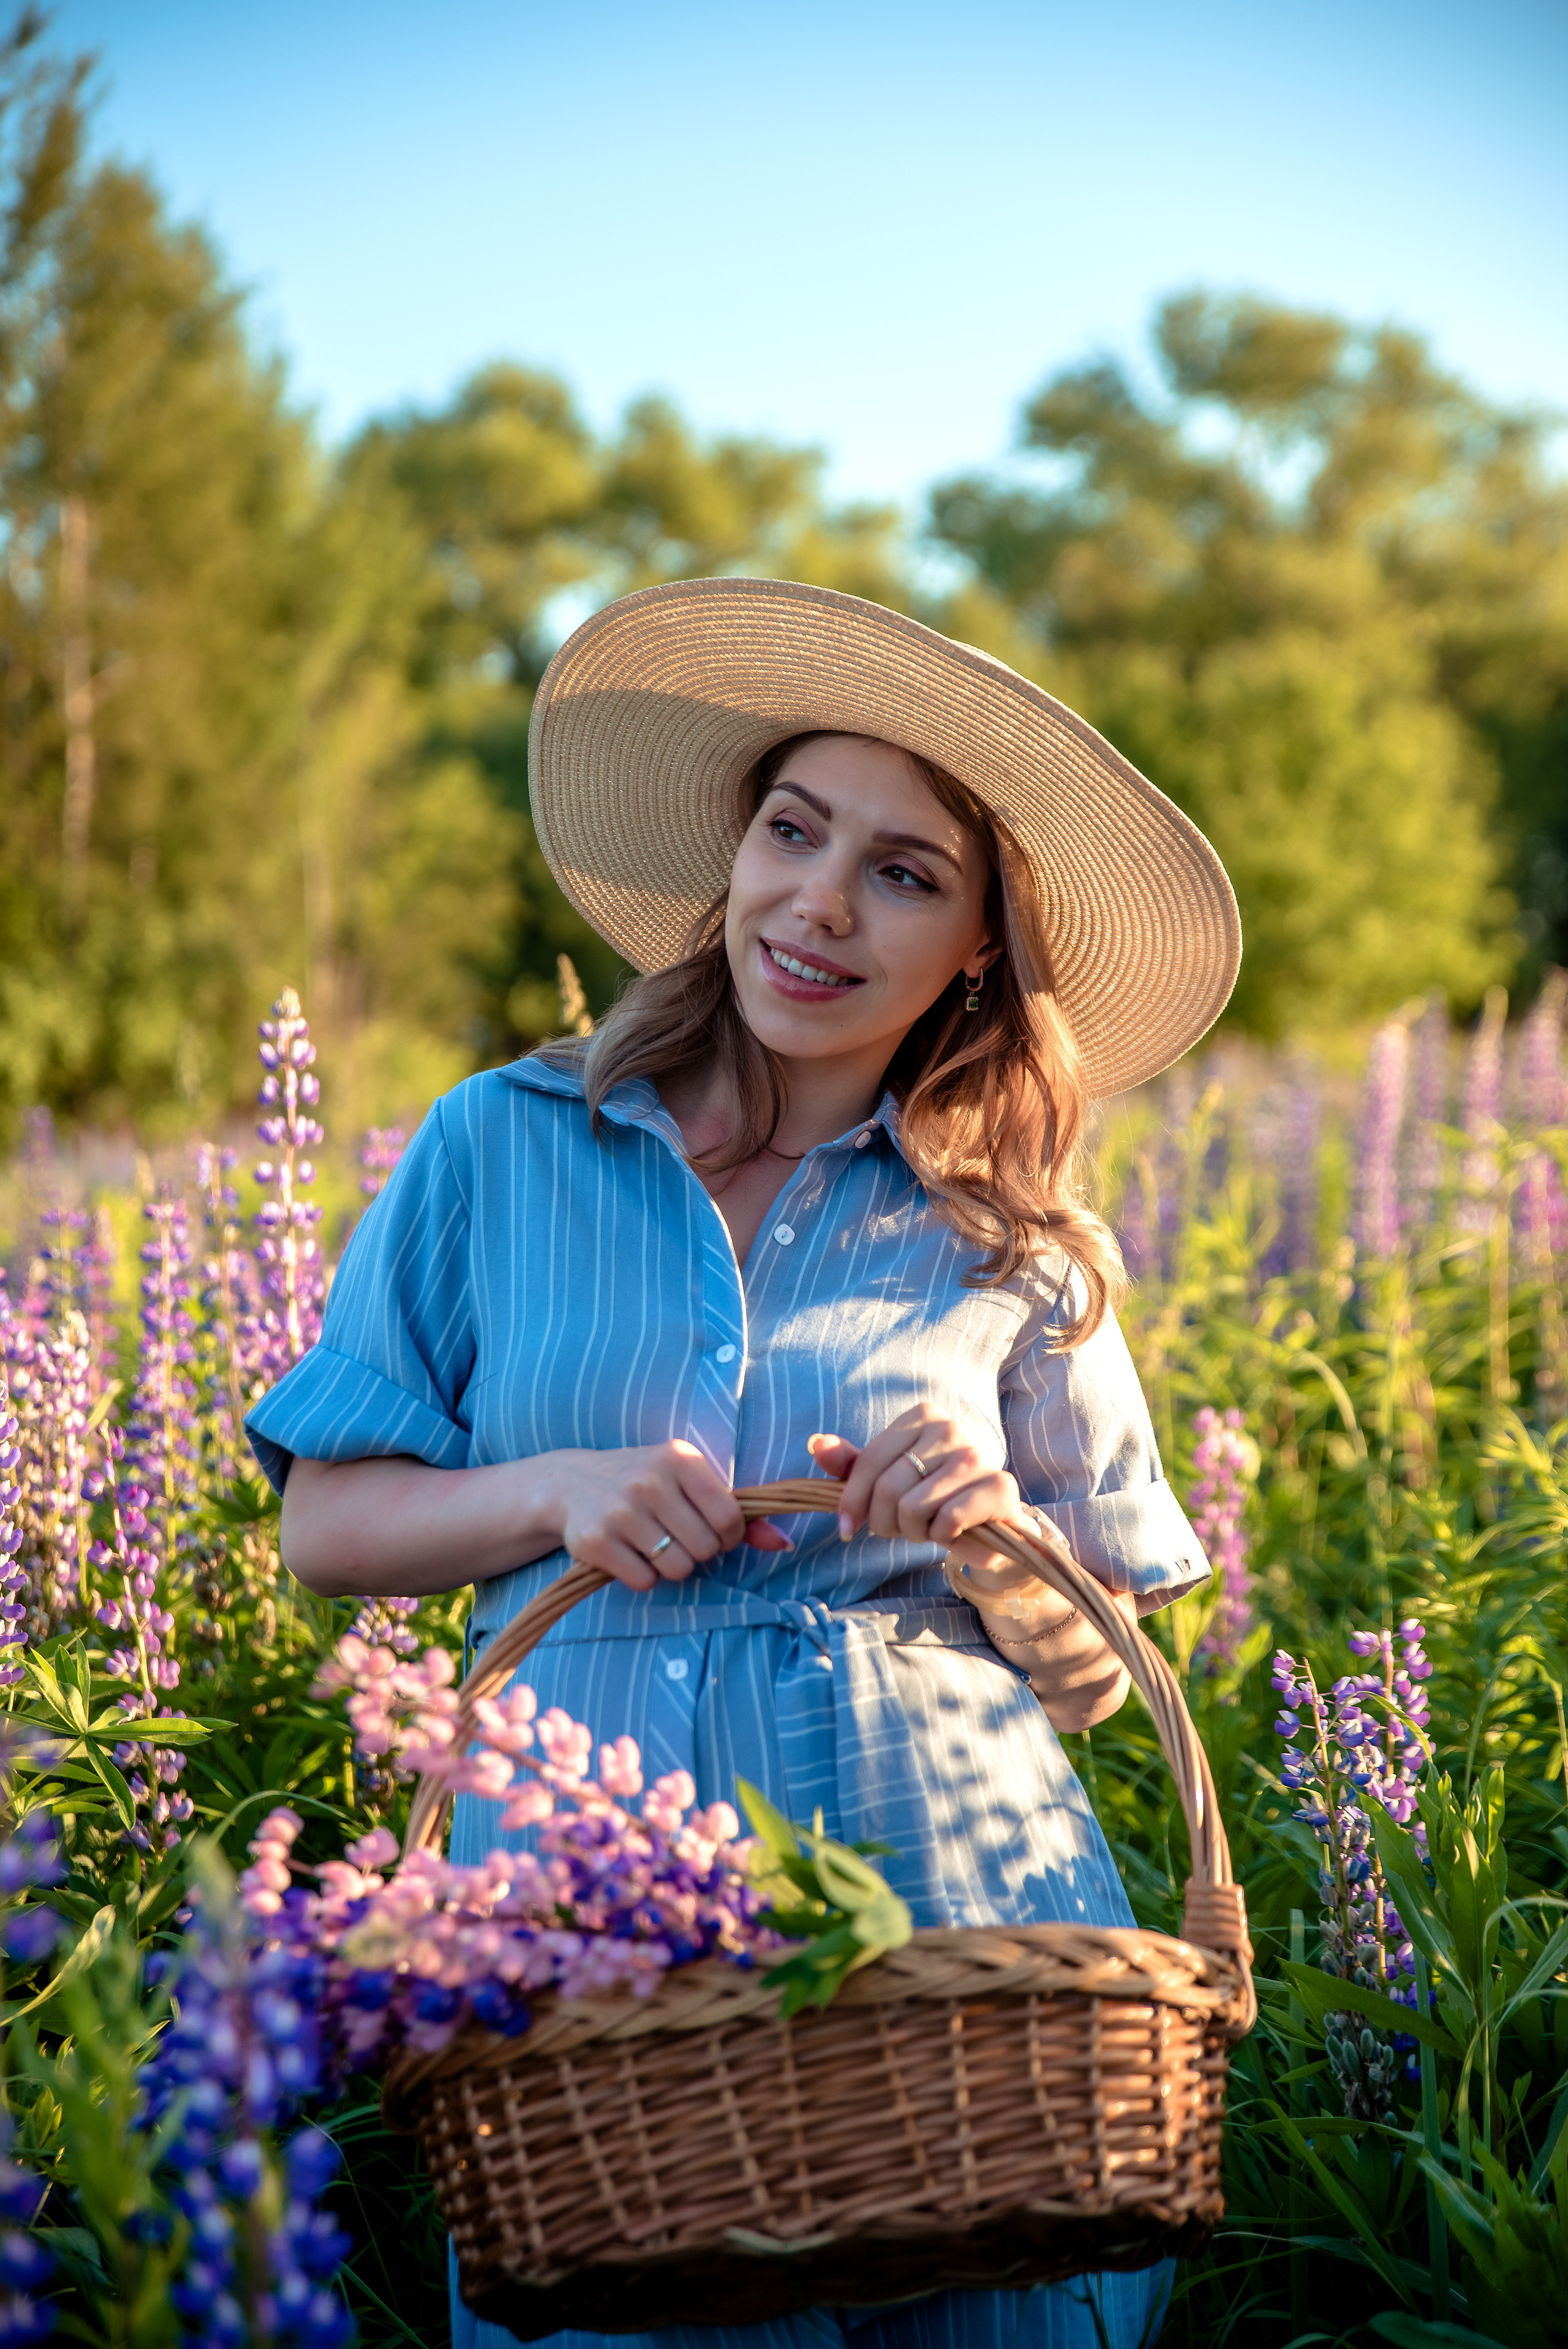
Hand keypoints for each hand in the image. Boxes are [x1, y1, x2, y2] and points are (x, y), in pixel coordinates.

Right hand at [545, 1441, 790, 1591]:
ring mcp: (619, 1511)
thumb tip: (783, 1543)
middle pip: (705, 1548)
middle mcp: (648, 1481)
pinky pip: (644, 1580)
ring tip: (653, 1543)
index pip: (730, 1517)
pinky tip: (630, 1553)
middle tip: (675, 1536)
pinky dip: (643, 1576)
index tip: (710, 1529)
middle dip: (697, 1551)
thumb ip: (738, 1513)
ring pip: (677, 1568)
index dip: (728, 1535)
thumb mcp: (689, 1483)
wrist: (573, 1483)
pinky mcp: (594, 1542)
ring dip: (671, 1566)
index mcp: (679, 1459)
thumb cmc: (646, 1483)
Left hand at [807, 1406, 1022, 1554]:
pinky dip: (942, 1536)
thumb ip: (852, 1464)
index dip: (852, 1502)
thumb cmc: (932, 1496)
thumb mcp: (886, 1479)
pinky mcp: (999, 1487)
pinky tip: (953, 1530)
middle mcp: (951, 1428)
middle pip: (888, 1489)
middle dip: (887, 1522)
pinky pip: (947, 1521)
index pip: (868, 1461)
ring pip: (914, 1508)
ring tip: (929, 1526)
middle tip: (904, 1526)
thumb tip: (816, 1443)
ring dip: (915, 1531)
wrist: (988, 1522)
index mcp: (921, 1416)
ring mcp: (978, 1456)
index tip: (847, 1527)